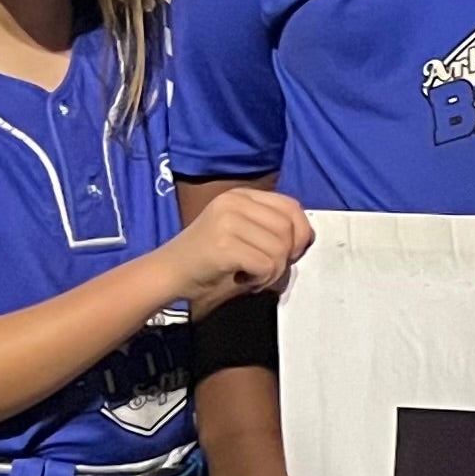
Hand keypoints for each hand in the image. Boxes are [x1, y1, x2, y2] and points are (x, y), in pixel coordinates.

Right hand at [164, 189, 311, 314]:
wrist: (167, 274)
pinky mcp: (224, 244)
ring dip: (272, 272)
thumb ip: (269, 227)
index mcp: (240, 195)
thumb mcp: (241, 232)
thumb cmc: (209, 259)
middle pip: (290, 229)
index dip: (300, 234)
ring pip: (280, 249)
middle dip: (285, 257)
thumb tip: (306, 238)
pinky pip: (266, 265)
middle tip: (264, 269)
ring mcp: (227, 221)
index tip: (288, 253)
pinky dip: (261, 280)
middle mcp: (234, 202)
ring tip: (250, 274)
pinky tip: (242, 279)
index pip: (292, 207)